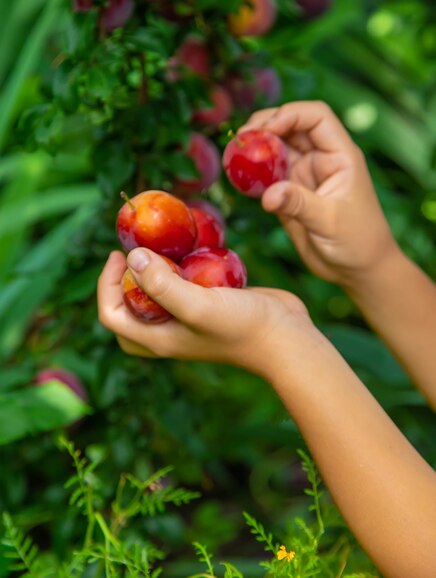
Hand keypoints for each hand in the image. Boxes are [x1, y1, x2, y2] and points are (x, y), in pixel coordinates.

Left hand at [97, 249, 319, 379]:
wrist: (286, 337)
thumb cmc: (241, 327)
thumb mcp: (197, 305)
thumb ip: (162, 284)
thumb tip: (132, 256)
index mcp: (158, 338)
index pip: (112, 315)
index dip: (106, 284)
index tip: (119, 253)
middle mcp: (169, 330)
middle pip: (128, 311)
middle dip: (120, 283)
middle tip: (131, 254)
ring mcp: (190, 319)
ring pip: (155, 298)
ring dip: (149, 273)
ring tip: (156, 246)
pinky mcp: (209, 306)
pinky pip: (182, 287)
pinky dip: (177, 270)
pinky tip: (188, 251)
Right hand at [240, 101, 397, 287]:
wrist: (357, 269)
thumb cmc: (357, 242)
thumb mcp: (330, 222)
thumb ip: (299, 204)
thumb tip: (268, 194)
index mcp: (340, 155)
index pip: (316, 117)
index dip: (290, 115)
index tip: (265, 131)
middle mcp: (320, 159)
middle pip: (291, 126)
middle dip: (265, 126)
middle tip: (241, 139)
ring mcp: (303, 175)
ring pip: (276, 148)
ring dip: (255, 148)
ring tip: (234, 154)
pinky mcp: (289, 193)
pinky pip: (267, 175)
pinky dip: (252, 172)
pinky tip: (237, 176)